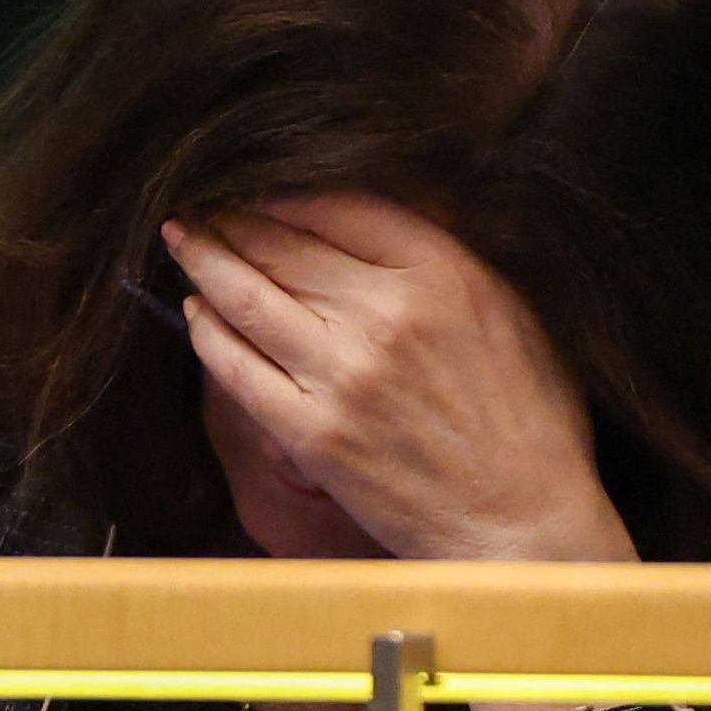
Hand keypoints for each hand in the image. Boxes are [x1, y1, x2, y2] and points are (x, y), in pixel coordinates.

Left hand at [162, 192, 635, 564]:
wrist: (519, 522)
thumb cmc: (528, 422)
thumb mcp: (512, 312)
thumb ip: (447, 259)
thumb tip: (377, 218)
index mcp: (441, 274)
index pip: (338, 206)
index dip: (285, 193)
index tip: (258, 188)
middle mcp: (384, 315)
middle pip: (283, 244)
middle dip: (233, 219)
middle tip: (202, 206)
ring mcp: (341, 375)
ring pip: (247, 297)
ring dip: (204, 260)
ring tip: (182, 238)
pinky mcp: (310, 432)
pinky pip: (237, 367)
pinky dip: (208, 331)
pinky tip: (194, 311)